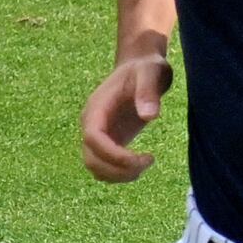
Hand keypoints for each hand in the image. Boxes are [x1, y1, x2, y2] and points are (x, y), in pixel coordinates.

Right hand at [79, 50, 172, 181]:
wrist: (140, 67)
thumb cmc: (146, 68)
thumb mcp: (151, 72)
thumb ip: (148, 91)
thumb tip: (150, 117)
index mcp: (97, 108)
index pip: (93, 138)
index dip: (112, 154)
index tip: (139, 159)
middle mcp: (91, 124)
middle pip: (91, 159)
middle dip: (118, 169)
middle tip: (148, 161)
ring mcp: (97, 135)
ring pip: (96, 168)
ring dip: (119, 175)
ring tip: (146, 163)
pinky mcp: (108, 142)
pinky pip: (105, 167)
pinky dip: (120, 174)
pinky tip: (141, 165)